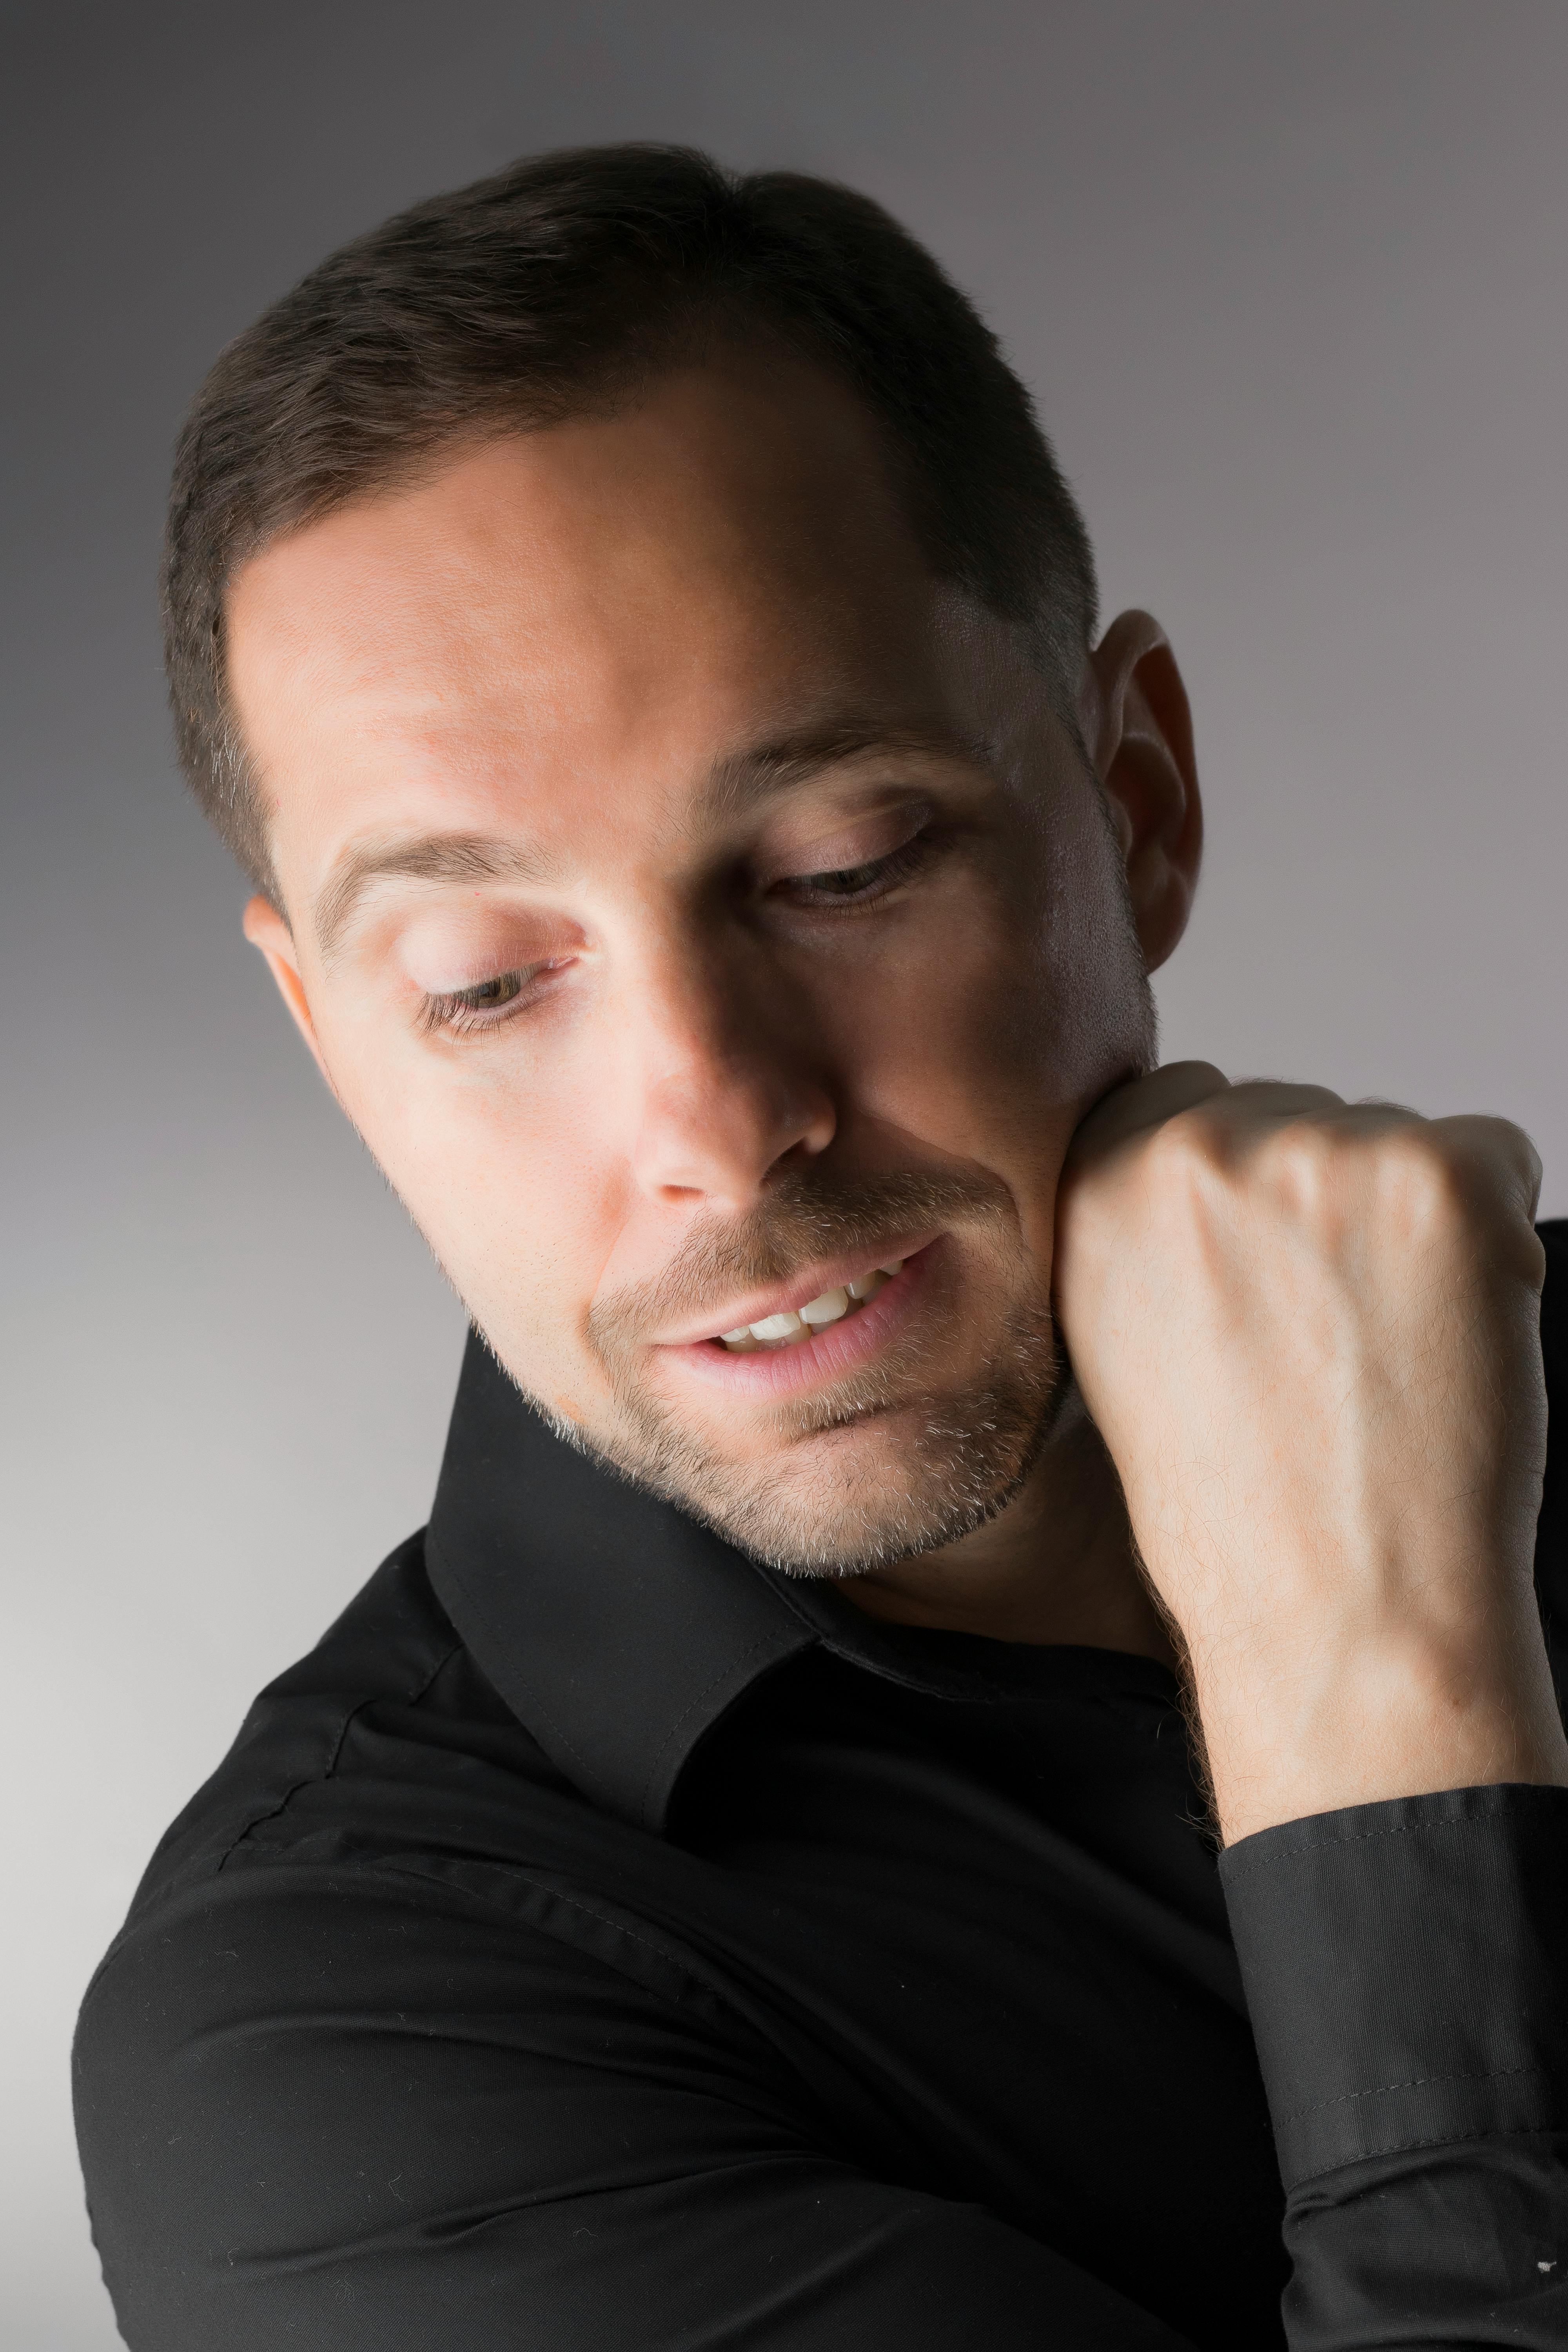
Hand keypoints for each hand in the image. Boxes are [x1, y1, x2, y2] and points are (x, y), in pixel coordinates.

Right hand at [1054, 1063, 1567, 1842]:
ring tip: (1379, 1353)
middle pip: (1297, 1112)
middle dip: (1325, 1205)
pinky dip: (1495, 1241)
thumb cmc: (1241, 1506)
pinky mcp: (1438, 1174)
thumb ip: (1148, 1229)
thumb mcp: (1121, 1342)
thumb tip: (1220, 1163)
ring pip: (1396, 1139)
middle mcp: (1194, 1149)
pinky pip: (1497, 1154)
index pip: (1186, 1096)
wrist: (1338, 1607)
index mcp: (1098, 1184)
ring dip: (1409, 1228)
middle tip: (1320, 1338)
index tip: (1256, 1267)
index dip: (1241, 1184)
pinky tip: (1446, 1337)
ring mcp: (1318, 1152)